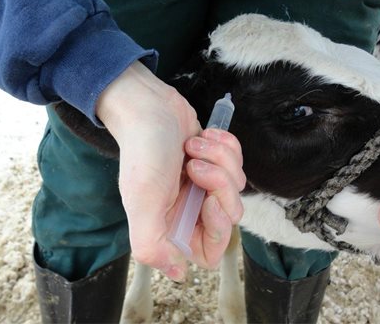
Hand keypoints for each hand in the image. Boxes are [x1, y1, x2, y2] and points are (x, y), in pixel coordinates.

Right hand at [96, 61, 244, 280]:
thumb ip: (151, 245)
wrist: (148, 106)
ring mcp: (204, 182)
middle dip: (219, 185)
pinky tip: (202, 136)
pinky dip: (225, 145)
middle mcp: (189, 207)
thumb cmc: (143, 151)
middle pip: (229, 216)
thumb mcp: (141, 201)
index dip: (217, 231)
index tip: (209, 203)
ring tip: (193, 146)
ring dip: (219, 159)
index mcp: (171, 224)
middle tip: (196, 165)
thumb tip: (178, 274)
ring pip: (236, 185)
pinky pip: (238, 160)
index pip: (210, 251)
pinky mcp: (215, 159)